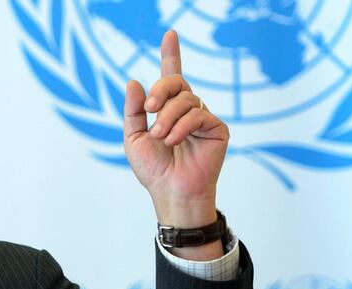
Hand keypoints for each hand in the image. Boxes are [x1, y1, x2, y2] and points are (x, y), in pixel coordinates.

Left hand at [123, 30, 228, 259]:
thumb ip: (134, 110)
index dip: (171, 54)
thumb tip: (134, 80)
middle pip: (177, 82)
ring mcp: (203, 118)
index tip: (169, 33)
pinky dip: (182, 126)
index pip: (171, 76)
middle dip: (161, 90)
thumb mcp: (134, 138)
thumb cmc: (153, 170)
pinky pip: (199, 115)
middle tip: (150, 110)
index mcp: (167, 109)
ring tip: (160, 137)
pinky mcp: (217, 130)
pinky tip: (173, 141)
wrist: (170, 192)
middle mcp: (187, 110)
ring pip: (186, 99)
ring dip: (168, 116)